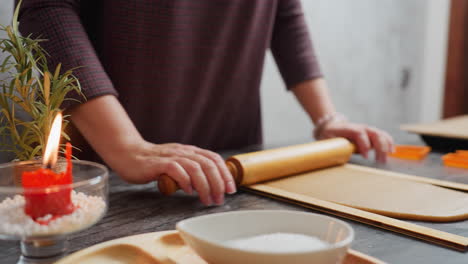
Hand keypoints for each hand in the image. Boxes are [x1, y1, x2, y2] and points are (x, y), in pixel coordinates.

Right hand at [111, 141, 236, 205]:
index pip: (214, 159)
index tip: (230, 189)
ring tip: (206, 199)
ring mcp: (171, 156)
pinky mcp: (159, 163)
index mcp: (190, 151)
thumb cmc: (153, 163)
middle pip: (208, 164)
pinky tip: (188, 191)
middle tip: (220, 198)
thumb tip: (209, 186)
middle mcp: (183, 151)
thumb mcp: (177, 164)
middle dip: (218, 183)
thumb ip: (191, 171)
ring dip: (204, 185)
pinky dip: (185, 181)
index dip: (225, 173)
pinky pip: (176, 169)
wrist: (128, 154)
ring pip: (195, 167)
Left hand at [316, 120, 393, 162]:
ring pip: (380, 134)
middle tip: (379, 161)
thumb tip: (335, 158)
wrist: (331, 126)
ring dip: (385, 146)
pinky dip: (388, 142)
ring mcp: (367, 130)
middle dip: (379, 147)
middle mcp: (360, 127)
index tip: (366, 156)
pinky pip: (383, 136)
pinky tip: (391, 151)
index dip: (364, 144)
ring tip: (385, 158)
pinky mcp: (371, 134)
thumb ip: (332, 147)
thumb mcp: (327, 140)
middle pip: (374, 133)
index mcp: (348, 128)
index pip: (359, 133)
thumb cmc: (329, 136)